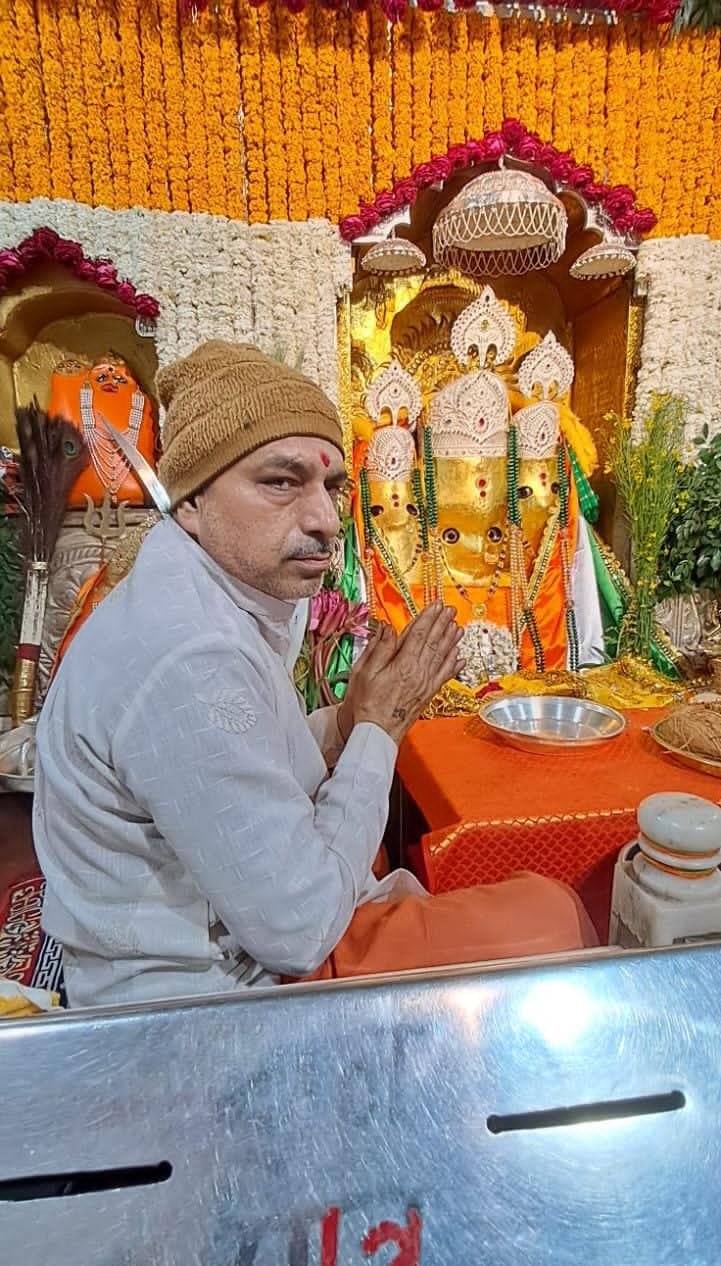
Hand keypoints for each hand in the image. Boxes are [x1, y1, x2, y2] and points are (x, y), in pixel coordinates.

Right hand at [338, 604, 462, 744]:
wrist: (375, 733)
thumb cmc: (365, 705)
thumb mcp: (363, 672)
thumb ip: (379, 649)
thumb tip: (388, 628)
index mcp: (402, 665)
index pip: (419, 635)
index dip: (428, 618)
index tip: (435, 605)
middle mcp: (418, 673)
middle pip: (434, 643)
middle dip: (443, 624)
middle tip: (451, 610)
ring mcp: (425, 684)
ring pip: (442, 657)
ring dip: (451, 640)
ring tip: (458, 627)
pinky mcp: (428, 694)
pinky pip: (445, 676)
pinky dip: (453, 664)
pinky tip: (459, 656)